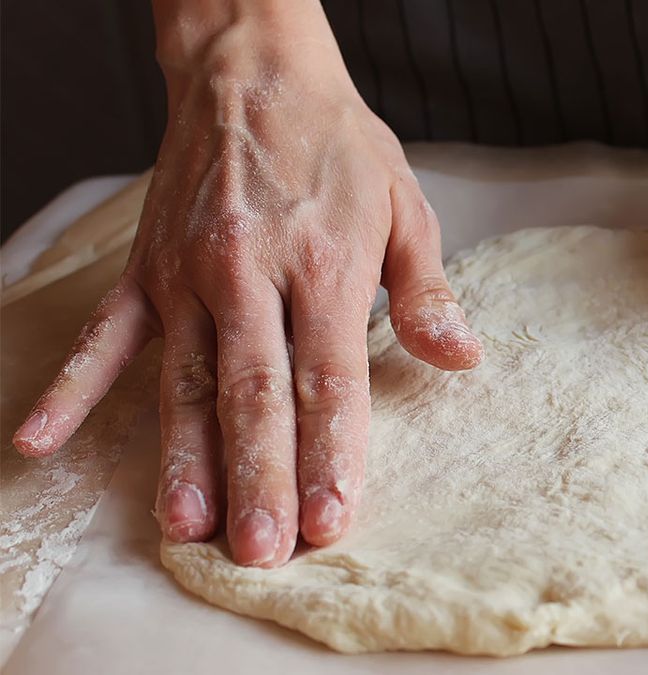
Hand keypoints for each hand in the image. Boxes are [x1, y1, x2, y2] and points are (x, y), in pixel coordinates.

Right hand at [12, 0, 482, 566]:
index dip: (331, 451)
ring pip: (184, 379)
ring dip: (185, 456)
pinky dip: (74, 388)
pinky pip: (106, 336)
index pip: (328, 376)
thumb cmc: (338, 144)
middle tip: (261, 548)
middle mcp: (249, 273)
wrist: (254, 70)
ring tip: (185, 526)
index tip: (333, 518)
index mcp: (323, 263)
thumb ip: (425, 292)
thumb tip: (461, 358)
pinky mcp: (145, 268)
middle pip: (254, 392)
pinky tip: (40, 440)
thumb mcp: (405, 207)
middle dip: (260, 476)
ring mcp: (187, 273)